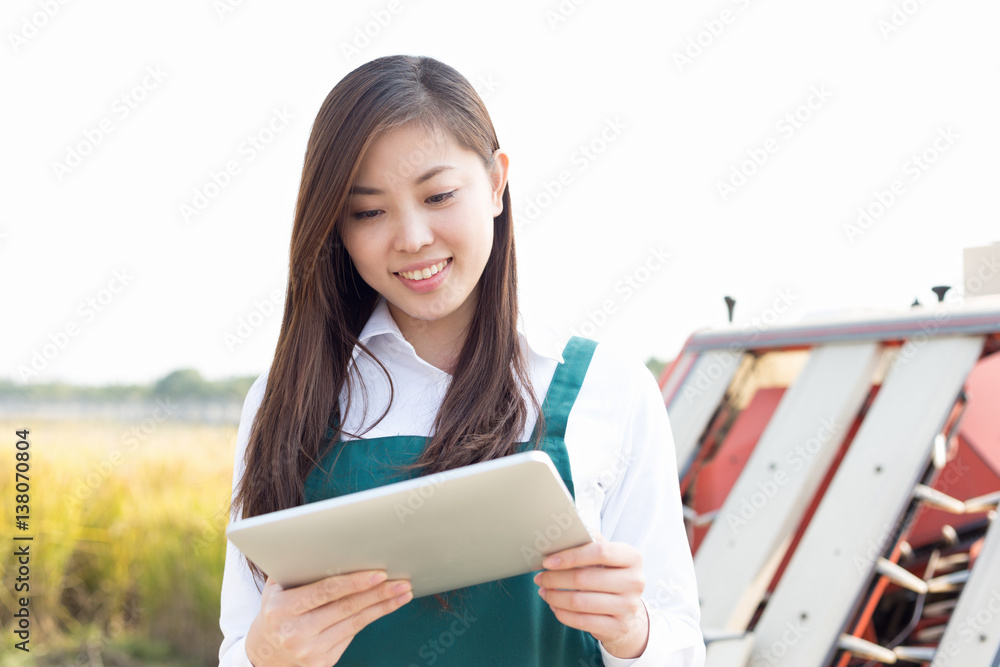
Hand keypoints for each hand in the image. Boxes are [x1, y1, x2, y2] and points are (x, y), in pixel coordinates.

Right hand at [245, 570, 411, 665]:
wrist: (263, 656)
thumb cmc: (275, 611)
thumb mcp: (276, 589)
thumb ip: (299, 569)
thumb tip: (335, 547)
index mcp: (281, 609)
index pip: (324, 592)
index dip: (354, 582)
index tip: (379, 573)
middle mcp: (294, 632)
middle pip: (346, 608)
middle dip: (378, 593)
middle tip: (402, 581)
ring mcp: (309, 651)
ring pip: (355, 623)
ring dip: (383, 606)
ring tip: (403, 592)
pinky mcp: (322, 662)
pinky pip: (352, 635)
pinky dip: (371, 618)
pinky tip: (386, 606)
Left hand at [532, 534, 648, 658]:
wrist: (628, 609)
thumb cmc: (610, 575)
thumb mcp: (606, 556)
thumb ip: (588, 543)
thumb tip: (562, 534)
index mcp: (632, 557)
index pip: (599, 551)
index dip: (570, 556)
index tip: (548, 561)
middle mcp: (635, 581)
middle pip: (584, 578)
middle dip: (555, 578)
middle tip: (540, 577)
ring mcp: (628, 606)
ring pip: (579, 602)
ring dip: (554, 596)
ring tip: (544, 591)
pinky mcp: (619, 627)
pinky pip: (581, 621)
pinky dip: (562, 613)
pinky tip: (554, 605)